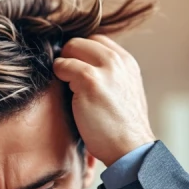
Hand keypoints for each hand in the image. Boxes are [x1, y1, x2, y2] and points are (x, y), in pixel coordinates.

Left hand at [53, 35, 154, 165]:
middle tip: (67, 78)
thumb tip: (80, 66)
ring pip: (71, 48)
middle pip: (82, 40)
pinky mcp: (90, 80)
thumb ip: (109, 75)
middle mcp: (118, 60)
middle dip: (70, 56)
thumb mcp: (122, 91)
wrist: (130, 148)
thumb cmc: (121, 128)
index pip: (97, 41)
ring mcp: (105, 68)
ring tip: (67, 87)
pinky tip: (65, 93)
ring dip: (64, 66)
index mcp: (127, 62)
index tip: (76, 70)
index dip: (82, 53)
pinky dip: (59, 75)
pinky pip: (62, 66)